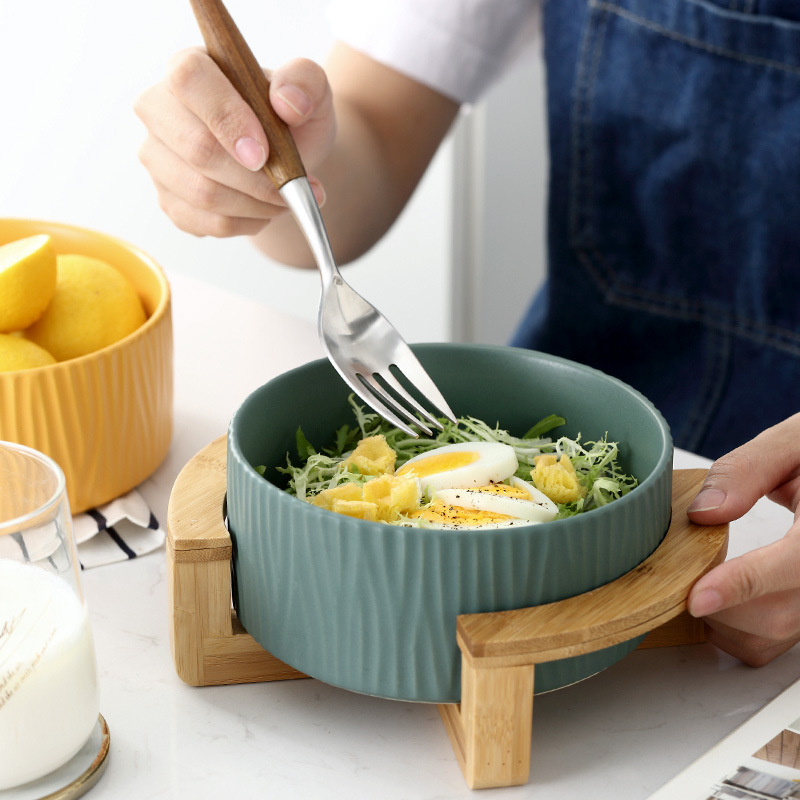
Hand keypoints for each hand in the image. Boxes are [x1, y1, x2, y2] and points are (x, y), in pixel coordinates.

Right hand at [134, 48, 331, 237]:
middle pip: (196, 149)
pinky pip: (207, 223)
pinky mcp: (169, 200)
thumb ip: (305, 81)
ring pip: (203, 193)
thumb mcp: (311, 92)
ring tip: (285, 199)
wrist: (285, 161)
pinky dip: (247, 223)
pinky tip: (264, 210)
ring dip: (256, 205)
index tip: (263, 153)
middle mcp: (160, 110)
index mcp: (189, 68)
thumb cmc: (291, 121)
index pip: (190, 80)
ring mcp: (158, 158)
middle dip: (254, 178)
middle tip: (291, 187)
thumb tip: (288, 100)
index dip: (227, 117)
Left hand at [687, 413, 799, 665]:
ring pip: (773, 637)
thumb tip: (703, 513)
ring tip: (699, 577)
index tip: (697, 598)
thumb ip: (747, 471)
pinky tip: (720, 594)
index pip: (794, 567)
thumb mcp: (792, 443)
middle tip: (679, 569)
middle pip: (777, 615)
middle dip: (718, 602)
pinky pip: (773, 642)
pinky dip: (737, 629)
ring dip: (724, 619)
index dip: (742, 585)